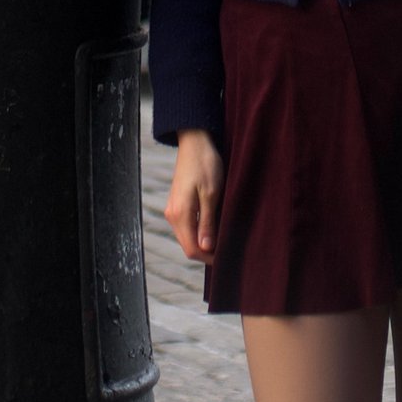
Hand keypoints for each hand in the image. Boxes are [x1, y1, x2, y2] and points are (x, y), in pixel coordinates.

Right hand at [164, 131, 224, 263]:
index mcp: (180, 214)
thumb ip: (207, 222)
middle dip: (207, 253)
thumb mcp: (211, 194)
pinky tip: (214, 227)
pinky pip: (187, 226)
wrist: (195, 142)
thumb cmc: (205, 165)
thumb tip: (206, 248)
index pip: (192, 249)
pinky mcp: (177, 204)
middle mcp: (172, 215)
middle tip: (229, 251)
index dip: (209, 258)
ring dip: (204, 242)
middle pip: (188, 246)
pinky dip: (199, 232)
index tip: (227, 258)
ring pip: (187, 237)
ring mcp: (173, 210)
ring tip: (224, 239)